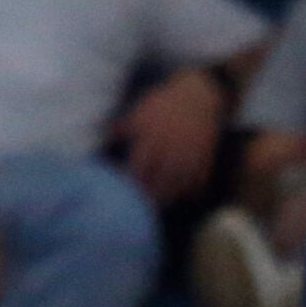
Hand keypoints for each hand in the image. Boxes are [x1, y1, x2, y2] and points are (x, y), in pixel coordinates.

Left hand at [112, 66, 226, 204]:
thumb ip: (120, 129)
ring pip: (178, 189)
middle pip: (159, 185)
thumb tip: (100, 142)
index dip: (130, 185)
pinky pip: (197, 185)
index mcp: (152, 141)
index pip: (138, 171)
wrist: (197, 97)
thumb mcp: (138, 113)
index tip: (122, 195)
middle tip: (139, 209)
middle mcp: (172, 153)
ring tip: (158, 207)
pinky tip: (181, 197)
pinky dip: (189, 194)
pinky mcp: (205, 162)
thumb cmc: (163, 105)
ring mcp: (190, 159)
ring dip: (168, 200)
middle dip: (148, 198)